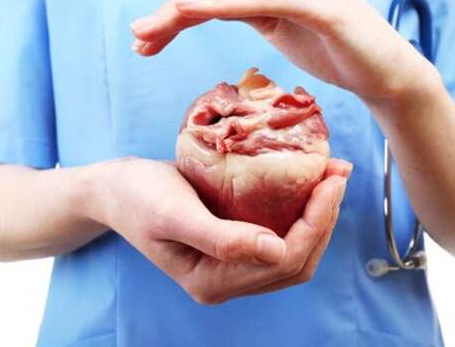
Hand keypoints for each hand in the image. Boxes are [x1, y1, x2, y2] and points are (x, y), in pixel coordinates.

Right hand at [85, 157, 351, 303]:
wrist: (115, 188)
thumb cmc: (138, 196)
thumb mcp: (173, 213)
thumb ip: (220, 238)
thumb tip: (275, 251)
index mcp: (212, 281)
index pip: (283, 260)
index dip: (316, 222)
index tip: (332, 179)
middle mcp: (226, 281)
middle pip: (297, 260)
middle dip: (325, 217)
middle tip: (339, 172)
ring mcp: (231, 266)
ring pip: (293, 251)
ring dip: (318, 215)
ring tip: (332, 175)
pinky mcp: (233, 245)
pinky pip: (279, 236)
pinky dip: (300, 212)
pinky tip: (308, 184)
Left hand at [131, 0, 439, 102]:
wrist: (381, 72)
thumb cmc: (329, 48)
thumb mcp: (275, 23)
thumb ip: (242, 6)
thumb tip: (198, 4)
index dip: (175, 9)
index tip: (145, 36)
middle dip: (170, 14)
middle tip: (138, 39)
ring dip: (185, 11)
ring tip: (150, 33)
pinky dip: (222, 4)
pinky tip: (190, 12)